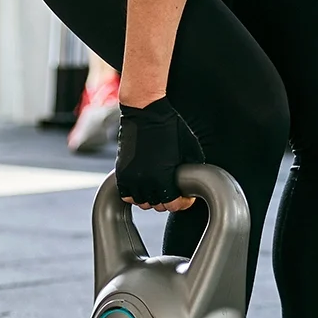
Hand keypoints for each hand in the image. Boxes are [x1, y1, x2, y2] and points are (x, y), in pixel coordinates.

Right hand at [115, 98, 203, 212]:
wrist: (145, 111)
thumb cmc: (170, 126)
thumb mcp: (190, 148)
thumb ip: (192, 169)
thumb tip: (196, 183)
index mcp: (162, 176)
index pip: (172, 205)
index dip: (182, 202)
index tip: (186, 196)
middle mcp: (144, 180)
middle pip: (156, 205)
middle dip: (168, 200)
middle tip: (173, 190)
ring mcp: (130, 176)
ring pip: (141, 202)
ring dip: (151, 198)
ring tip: (158, 188)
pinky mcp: (121, 171)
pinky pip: (126, 194)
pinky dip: (135, 194)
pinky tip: (144, 186)